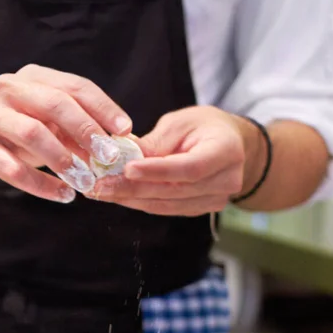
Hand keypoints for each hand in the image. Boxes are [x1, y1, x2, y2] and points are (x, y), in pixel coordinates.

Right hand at [0, 65, 131, 202]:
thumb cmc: (12, 128)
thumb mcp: (43, 121)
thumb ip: (74, 131)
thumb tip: (115, 150)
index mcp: (32, 77)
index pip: (74, 86)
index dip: (103, 107)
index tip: (126, 129)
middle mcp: (9, 89)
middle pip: (54, 104)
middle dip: (86, 130)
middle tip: (108, 157)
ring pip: (32, 133)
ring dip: (63, 159)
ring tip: (85, 181)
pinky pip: (12, 168)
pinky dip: (41, 184)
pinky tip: (62, 195)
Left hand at [87, 106, 260, 215]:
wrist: (231, 145)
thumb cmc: (204, 126)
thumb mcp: (181, 122)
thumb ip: (155, 142)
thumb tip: (123, 156)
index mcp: (226, 151)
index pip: (189, 168)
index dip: (157, 171)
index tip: (127, 169)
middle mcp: (226, 181)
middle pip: (174, 190)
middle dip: (134, 189)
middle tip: (101, 185)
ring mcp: (215, 200)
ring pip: (167, 204)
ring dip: (132, 199)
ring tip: (102, 191)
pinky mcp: (201, 209)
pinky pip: (167, 209)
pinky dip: (141, 203)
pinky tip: (118, 196)